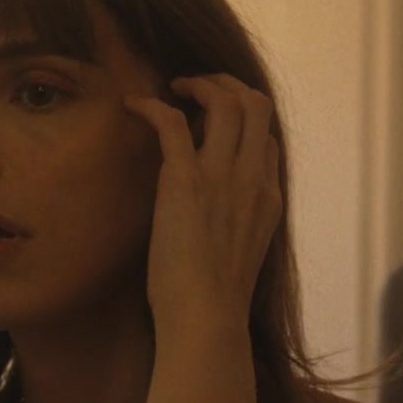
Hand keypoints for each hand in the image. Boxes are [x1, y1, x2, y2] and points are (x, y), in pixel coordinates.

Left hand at [125, 75, 280, 335]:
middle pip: (257, 105)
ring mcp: (223, 176)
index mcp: (268, 198)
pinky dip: (152, 105)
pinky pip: (172, 122)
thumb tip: (210, 211)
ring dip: (198, 84)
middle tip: (197, 89)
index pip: (267, 139)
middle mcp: (252, 178)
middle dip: (228, 85)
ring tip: (173, 88)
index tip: (213, 124)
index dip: (242, 121)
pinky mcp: (186, 180)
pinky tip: (133, 105)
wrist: (207, 319)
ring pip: (226, 101)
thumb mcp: (242, 253)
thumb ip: (237, 222)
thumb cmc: (215, 301)